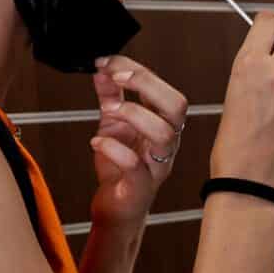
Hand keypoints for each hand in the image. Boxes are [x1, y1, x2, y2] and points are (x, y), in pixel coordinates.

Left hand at [87, 55, 187, 230]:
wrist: (115, 209)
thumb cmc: (120, 170)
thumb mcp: (113, 125)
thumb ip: (110, 96)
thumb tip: (103, 69)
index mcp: (163, 125)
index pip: (164, 89)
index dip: (138, 70)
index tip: (109, 63)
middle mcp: (167, 144)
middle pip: (176, 106)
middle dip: (147, 84)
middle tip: (118, 77)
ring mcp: (157, 165)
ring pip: (163, 133)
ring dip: (134, 113)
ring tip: (110, 111)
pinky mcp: (141, 186)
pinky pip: (135, 165)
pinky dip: (113, 148)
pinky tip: (97, 142)